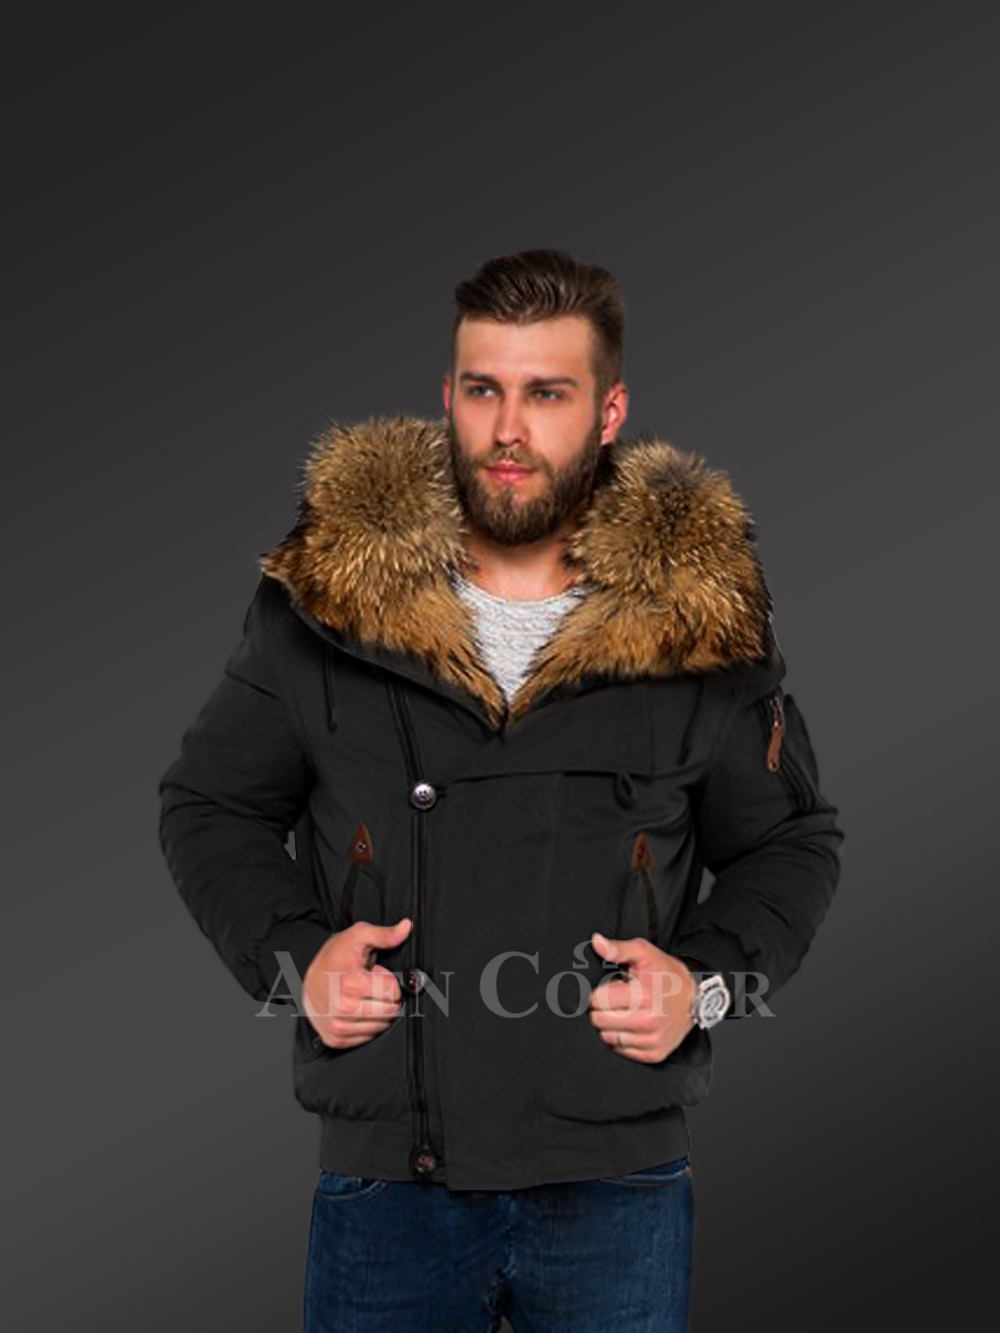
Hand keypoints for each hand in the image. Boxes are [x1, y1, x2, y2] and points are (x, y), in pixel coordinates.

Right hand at [302, 917, 411, 1048]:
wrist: (306, 979)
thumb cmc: (334, 957)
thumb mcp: (358, 936)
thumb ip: (385, 934)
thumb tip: (407, 927)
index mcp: (352, 983)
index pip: (394, 992)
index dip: (389, 981)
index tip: (376, 975)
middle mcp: (343, 1008)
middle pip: (391, 1012)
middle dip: (387, 998)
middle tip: (371, 986)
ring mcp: (338, 1026)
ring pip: (382, 1027)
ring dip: (379, 1012)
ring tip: (363, 997)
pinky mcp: (335, 1039)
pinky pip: (368, 1038)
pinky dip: (368, 1025)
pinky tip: (358, 1010)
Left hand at [588, 932, 696, 1062]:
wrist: (694, 998)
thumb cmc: (666, 974)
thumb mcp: (644, 953)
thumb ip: (618, 948)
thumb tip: (596, 941)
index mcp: (644, 995)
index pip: (597, 1000)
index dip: (601, 992)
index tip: (615, 987)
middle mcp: (649, 1021)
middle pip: (599, 1021)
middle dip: (603, 1009)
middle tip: (620, 1000)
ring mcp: (652, 1040)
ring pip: (607, 1038)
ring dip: (611, 1025)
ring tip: (627, 1012)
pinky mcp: (654, 1054)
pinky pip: (620, 1050)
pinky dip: (621, 1039)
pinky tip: (632, 1025)